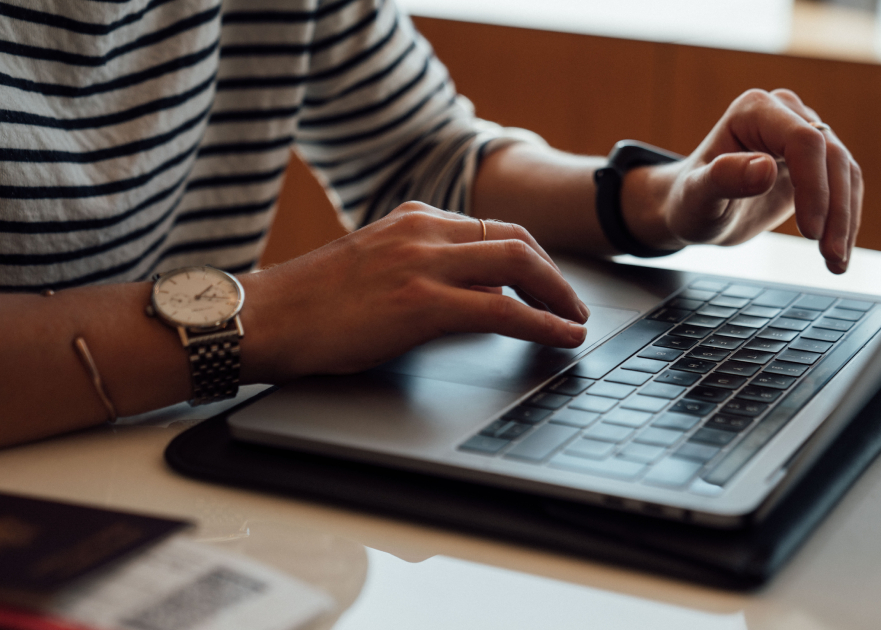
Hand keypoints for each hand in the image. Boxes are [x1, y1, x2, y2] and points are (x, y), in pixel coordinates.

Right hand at [239, 203, 589, 382]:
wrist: (261, 317)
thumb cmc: (309, 304)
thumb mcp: (374, 266)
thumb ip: (423, 268)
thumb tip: (477, 294)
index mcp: (412, 218)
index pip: (493, 228)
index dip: (532, 257)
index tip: (549, 281)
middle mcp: (423, 231)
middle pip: (517, 240)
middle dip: (555, 274)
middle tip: (573, 304)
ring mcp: (423, 263)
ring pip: (519, 266)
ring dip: (558, 296)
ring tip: (575, 322)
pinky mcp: (421, 303)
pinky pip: (503, 312)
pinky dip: (543, 324)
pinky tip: (562, 338)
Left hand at [624, 89, 862, 273]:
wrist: (697, 211)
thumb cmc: (690, 200)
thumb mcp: (697, 196)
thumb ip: (724, 178)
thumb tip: (766, 169)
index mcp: (754, 111)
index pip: (803, 140)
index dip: (814, 186)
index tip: (809, 232)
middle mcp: (784, 113)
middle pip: (831, 156)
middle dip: (835, 209)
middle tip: (830, 256)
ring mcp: (804, 134)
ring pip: (845, 172)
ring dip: (846, 220)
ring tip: (836, 262)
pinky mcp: (816, 162)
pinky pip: (844, 186)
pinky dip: (846, 220)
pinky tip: (838, 253)